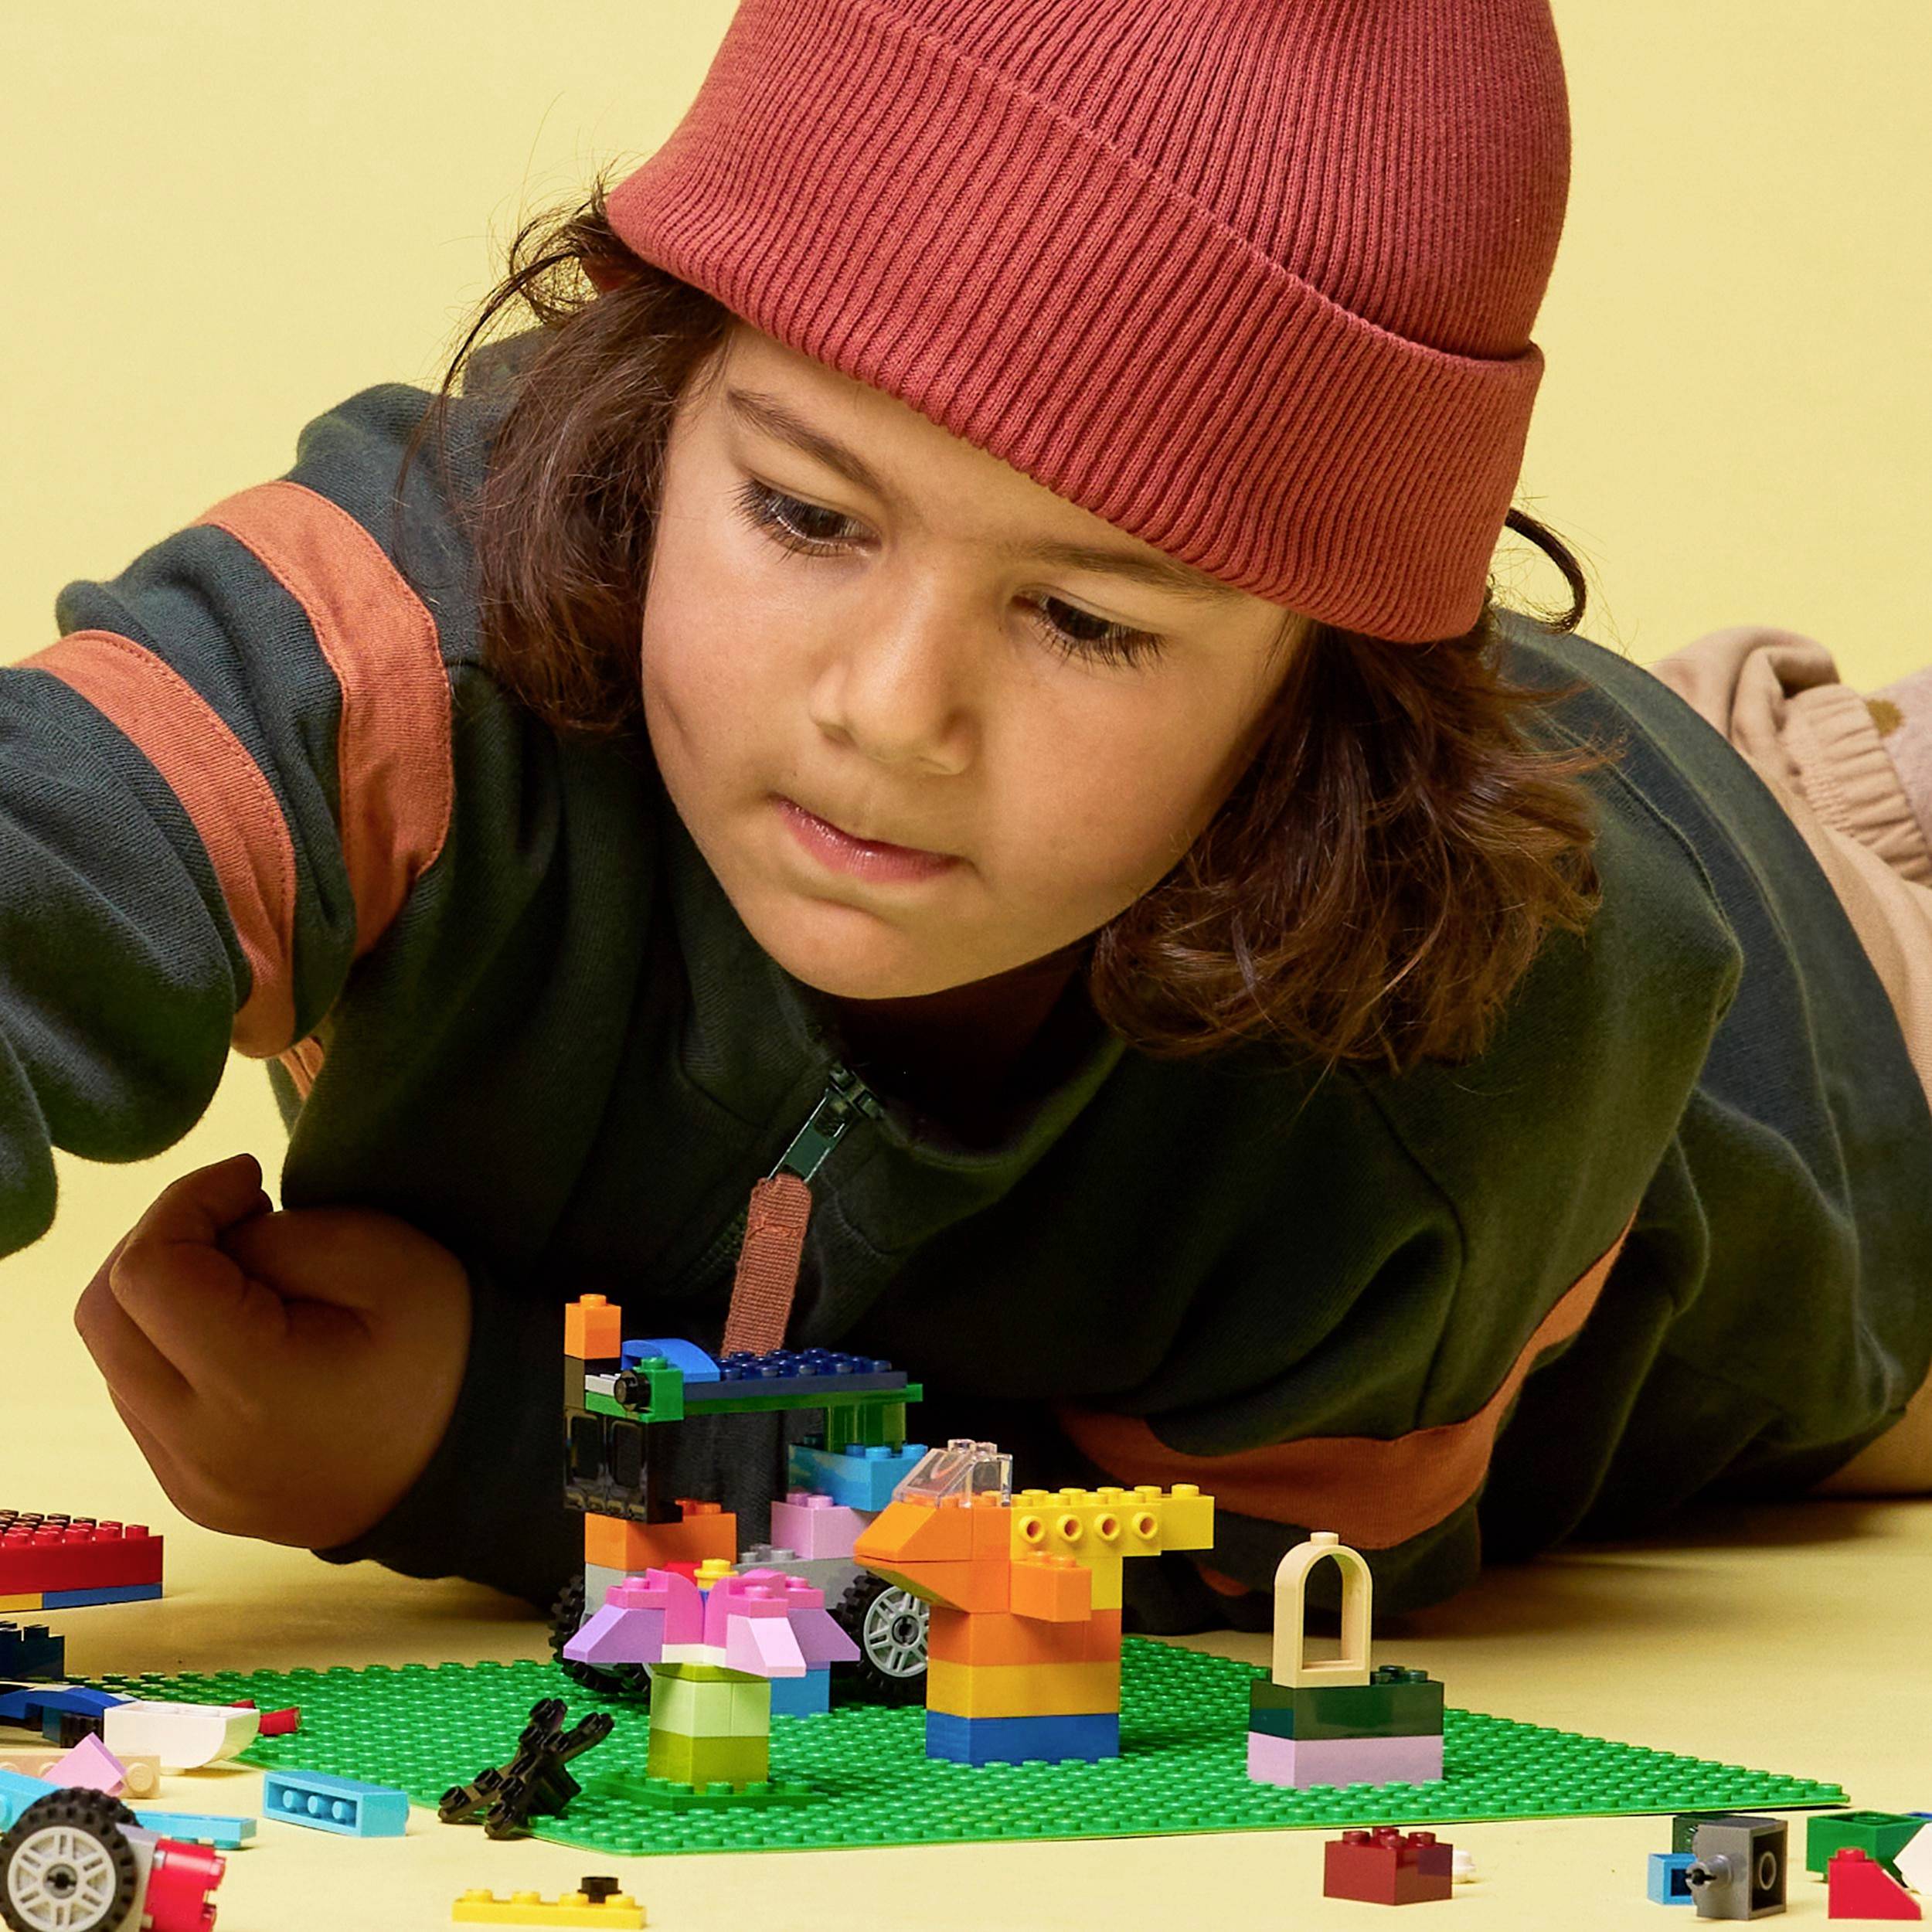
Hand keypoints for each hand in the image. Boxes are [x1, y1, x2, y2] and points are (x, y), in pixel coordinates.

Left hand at [74, 1152, 472, 1549]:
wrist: (476, 1463)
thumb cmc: (445, 1349)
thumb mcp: (383, 1259)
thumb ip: (277, 1239)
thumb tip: (212, 1242)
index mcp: (254, 1390)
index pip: (146, 1274)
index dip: (185, 1202)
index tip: (249, 1183)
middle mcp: (200, 1450)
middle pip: (103, 1315)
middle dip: (157, 1242)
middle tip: (236, 1221)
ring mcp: (190, 1482)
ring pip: (114, 1358)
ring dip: (160, 1299)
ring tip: (245, 1280)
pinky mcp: (193, 1493)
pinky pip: (142, 1402)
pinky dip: (172, 1349)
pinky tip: (243, 1335)